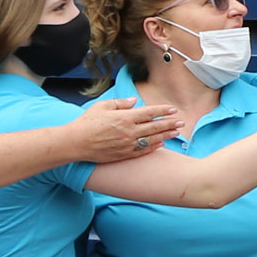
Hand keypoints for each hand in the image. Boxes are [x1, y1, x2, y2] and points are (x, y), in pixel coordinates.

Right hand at [67, 96, 182, 162]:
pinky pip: (143, 151)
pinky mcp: (124, 154)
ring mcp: (127, 144)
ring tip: (176, 133)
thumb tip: (135, 101)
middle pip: (155, 127)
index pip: (149, 113)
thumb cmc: (87, 123)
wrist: (76, 143)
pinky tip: (161, 144)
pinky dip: (153, 147)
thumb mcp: (102, 106)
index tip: (173, 110)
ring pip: (152, 140)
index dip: (162, 111)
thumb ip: (121, 103)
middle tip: (181, 123)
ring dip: (166, 136)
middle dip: (170, 124)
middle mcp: (129, 131)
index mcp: (124, 117)